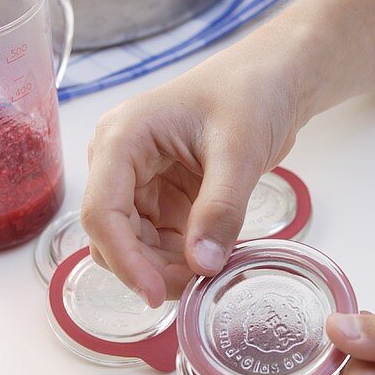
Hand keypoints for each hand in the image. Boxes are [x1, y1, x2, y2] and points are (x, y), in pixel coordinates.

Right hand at [81, 24, 307, 305]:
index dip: (124, 259)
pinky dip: (180, 259)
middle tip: (196, 287)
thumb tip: (202, 266)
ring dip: (164, 268)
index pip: (101, 211)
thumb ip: (220, 210)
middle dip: (148, 268)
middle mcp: (118, 161)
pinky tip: (210, 259)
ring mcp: (137, 181)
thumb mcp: (240, 151)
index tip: (156, 294)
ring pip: (133, 245)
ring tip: (210, 271)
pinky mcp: (159, 197)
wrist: (272, 80)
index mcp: (122, 138)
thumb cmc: (251, 94)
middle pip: (111, 235)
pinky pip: (157, 241)